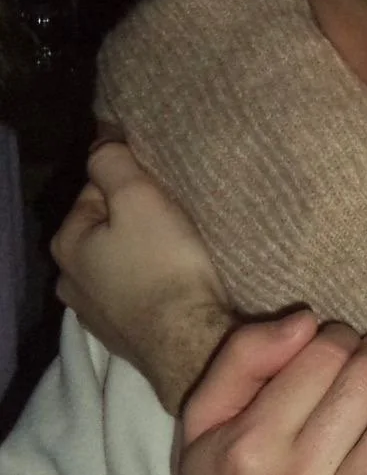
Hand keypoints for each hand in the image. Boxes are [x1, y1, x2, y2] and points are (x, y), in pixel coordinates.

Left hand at [53, 140, 233, 410]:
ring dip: (141, 252)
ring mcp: (91, 312)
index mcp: (66, 242)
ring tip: (178, 251)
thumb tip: (102, 131)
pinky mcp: (119, 335)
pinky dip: (148, 283)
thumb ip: (114, 161)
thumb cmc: (165, 264)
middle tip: (176, 219)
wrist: (191, 342)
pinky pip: (132, 292)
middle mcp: (67, 279)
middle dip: (135, 218)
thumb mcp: (140, 198)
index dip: (134, 183)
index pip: (97, 188)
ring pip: (118, 261)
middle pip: (106, 226)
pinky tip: (172, 283)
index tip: (165, 191)